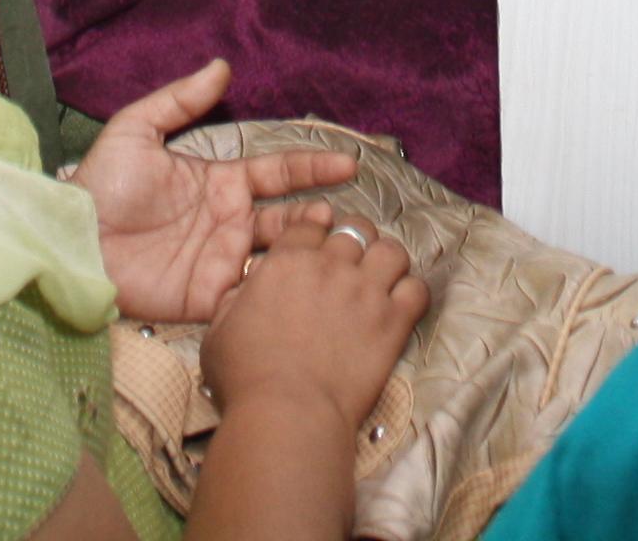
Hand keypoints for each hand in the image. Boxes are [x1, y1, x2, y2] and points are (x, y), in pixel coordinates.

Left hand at [73, 60, 362, 324]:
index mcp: (220, 183)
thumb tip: (221, 65)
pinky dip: (277, 290)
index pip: (279, 173)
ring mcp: (223, 261)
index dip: (313, 167)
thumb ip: (179, 100)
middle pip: (290, 218)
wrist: (74, 240)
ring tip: (329, 243)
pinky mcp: (209, 297)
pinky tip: (298, 284)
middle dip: (321, 216)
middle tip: (344, 215)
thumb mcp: (135, 130)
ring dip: (308, 252)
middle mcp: (230, 222)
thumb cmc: (102, 185)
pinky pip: (252, 296)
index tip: (347, 161)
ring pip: (280, 258)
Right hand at [203, 217, 424, 436]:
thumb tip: (246, 290)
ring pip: (392, 251)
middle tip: (351, 264)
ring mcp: (365, 291)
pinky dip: (412, 294)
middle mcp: (330, 266)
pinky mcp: (392, 322)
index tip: (316, 250)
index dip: (314, 235)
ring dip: (387, 261)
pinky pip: (417, 290)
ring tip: (382, 279)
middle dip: (355, 241)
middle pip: (355, 229)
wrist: (287, 412)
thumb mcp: (219, 331)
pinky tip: (401, 307)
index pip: (308, 225)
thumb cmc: (245, 377)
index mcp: (286, 261)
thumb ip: (235, 300)